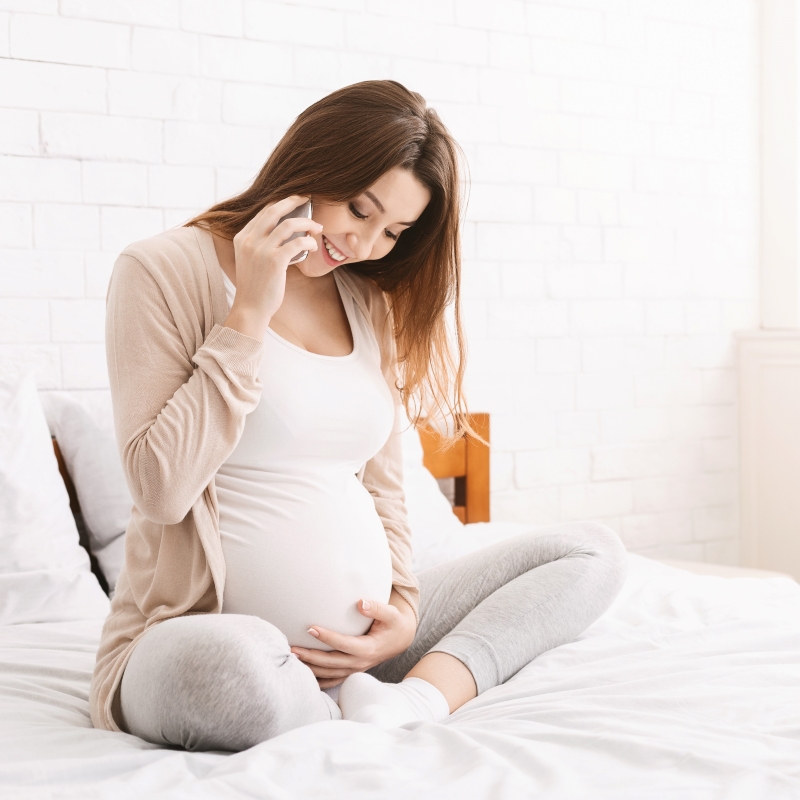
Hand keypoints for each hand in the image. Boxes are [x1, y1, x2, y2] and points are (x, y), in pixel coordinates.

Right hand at [224, 195, 321, 339]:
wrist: (250, 308)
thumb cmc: (255, 287)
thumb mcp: (251, 260)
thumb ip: (260, 244)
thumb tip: (285, 232)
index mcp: (242, 237)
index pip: (263, 211)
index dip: (281, 203)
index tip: (295, 202)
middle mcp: (249, 240)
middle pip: (274, 209)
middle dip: (293, 201)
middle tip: (308, 199)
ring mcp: (261, 250)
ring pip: (288, 224)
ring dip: (307, 223)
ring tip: (317, 227)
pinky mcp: (274, 261)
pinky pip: (297, 243)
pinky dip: (309, 241)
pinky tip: (314, 245)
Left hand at [290, 590, 416, 689]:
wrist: (400, 639)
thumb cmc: (393, 624)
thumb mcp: (391, 614)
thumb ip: (376, 608)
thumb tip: (361, 603)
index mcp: (368, 649)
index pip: (343, 644)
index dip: (327, 637)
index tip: (310, 628)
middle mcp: (360, 663)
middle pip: (330, 662)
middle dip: (310, 656)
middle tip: (292, 648)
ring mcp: (355, 670)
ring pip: (328, 674)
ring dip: (310, 668)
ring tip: (292, 658)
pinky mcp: (351, 671)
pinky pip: (332, 680)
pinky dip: (317, 680)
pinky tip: (303, 674)